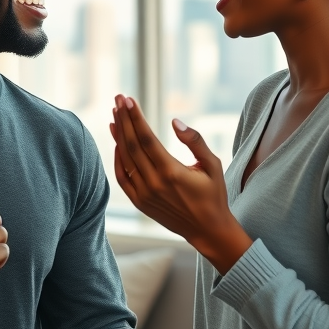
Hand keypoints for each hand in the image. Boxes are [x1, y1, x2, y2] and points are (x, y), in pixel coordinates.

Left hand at [110, 95, 251, 274]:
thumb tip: (175, 121)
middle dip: (123, 119)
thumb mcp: (213, 165)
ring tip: (114, 115)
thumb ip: (195, 141)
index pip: (146, 138)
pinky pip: (122, 177)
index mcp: (172, 172)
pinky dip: (117, 158)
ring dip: (118, 135)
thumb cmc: (214, 195)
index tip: (128, 99)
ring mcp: (144, 194)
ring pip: (125, 159)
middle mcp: (154, 183)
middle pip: (131, 144)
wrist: (208, 230)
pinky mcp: (139, 203)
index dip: (135, 117)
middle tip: (118, 99)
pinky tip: (118, 142)